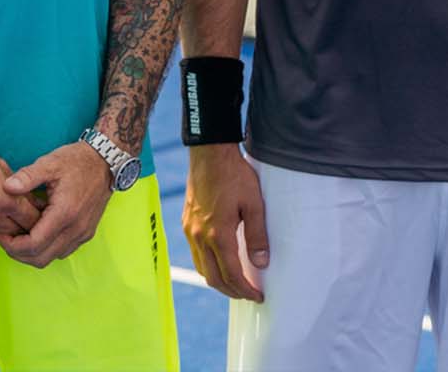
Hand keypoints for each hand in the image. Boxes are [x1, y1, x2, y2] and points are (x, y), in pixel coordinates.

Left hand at [0, 141, 112, 268]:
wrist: (105, 162)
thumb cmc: (77, 161)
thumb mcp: (49, 163)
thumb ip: (27, 176)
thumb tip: (6, 187)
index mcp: (65, 213)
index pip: (34, 245)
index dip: (12, 245)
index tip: (0, 234)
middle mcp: (76, 229)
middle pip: (41, 258)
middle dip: (18, 253)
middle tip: (5, 238)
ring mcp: (83, 233)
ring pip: (52, 257)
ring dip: (32, 252)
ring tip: (18, 234)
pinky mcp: (86, 233)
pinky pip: (62, 250)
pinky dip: (46, 248)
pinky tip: (36, 231)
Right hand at [183, 144, 266, 300]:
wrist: (209, 153)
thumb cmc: (234, 175)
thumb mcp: (254, 204)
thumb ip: (258, 236)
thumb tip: (261, 263)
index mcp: (218, 234)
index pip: (231, 275)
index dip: (245, 290)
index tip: (257, 295)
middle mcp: (199, 236)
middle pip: (213, 278)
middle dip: (231, 291)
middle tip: (248, 294)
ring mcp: (190, 229)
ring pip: (201, 267)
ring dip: (218, 280)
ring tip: (235, 282)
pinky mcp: (186, 222)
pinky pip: (195, 253)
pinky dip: (207, 265)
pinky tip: (219, 261)